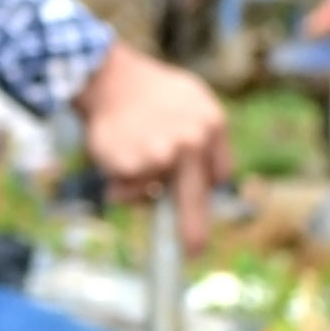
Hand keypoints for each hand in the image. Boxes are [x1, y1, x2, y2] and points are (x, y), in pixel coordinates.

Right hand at [74, 41, 228, 246]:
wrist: (111, 79)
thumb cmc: (152, 93)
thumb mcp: (191, 102)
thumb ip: (203, 138)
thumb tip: (210, 183)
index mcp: (212, 124)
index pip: (218, 175)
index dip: (204, 185)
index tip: (200, 202)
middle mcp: (192, 141)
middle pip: (196, 197)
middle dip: (193, 228)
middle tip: (194, 250)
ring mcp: (163, 154)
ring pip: (153, 194)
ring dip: (141, 188)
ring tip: (132, 154)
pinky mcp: (134, 165)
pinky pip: (129, 191)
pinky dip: (121, 184)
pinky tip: (117, 155)